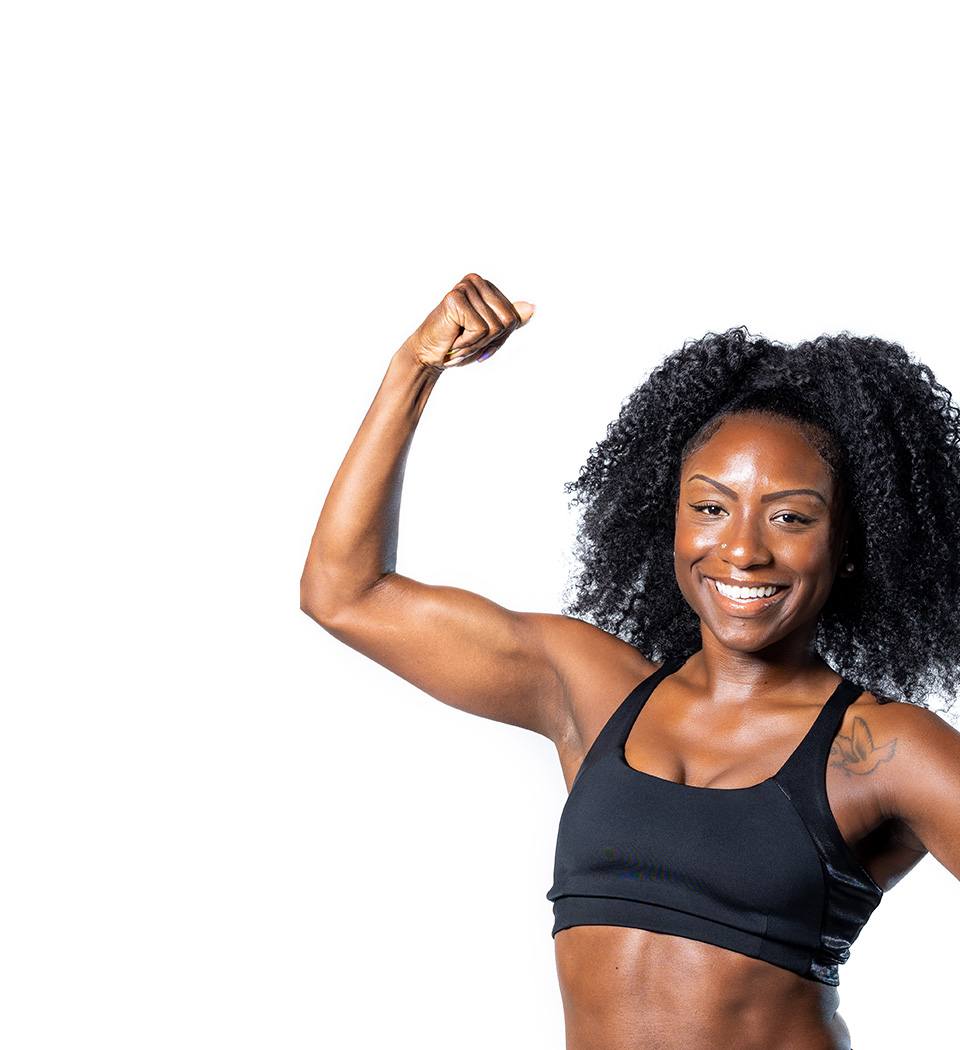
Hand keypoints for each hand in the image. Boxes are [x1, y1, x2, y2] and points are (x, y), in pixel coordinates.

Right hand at [402, 273, 535, 371]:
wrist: (427, 354)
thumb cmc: (457, 343)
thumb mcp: (490, 334)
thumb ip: (510, 320)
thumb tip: (533, 307)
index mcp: (486, 286)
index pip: (513, 317)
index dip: (500, 339)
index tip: (480, 343)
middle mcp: (476, 280)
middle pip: (508, 321)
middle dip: (491, 342)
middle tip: (468, 345)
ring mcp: (465, 287)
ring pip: (496, 327)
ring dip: (477, 345)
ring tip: (459, 343)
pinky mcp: (456, 298)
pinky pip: (481, 330)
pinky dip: (468, 344)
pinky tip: (453, 340)